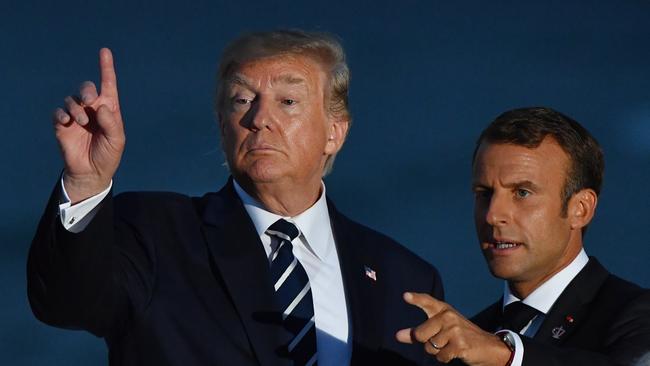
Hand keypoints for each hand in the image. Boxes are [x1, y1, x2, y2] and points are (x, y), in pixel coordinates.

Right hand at [53, 48, 124, 202]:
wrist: (91, 172)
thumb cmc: (108, 155)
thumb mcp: (116, 140)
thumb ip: (111, 123)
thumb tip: (100, 106)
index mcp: (109, 110)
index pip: (108, 85)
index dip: (106, 68)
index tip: (104, 51)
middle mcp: (92, 109)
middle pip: (87, 88)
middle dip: (87, 91)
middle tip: (89, 102)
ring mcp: (77, 116)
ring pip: (72, 100)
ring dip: (77, 108)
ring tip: (81, 122)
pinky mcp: (63, 125)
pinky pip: (59, 112)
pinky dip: (62, 114)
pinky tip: (68, 121)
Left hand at [396, 292, 510, 364]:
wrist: (488, 347)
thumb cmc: (460, 337)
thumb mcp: (439, 330)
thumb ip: (418, 332)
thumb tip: (397, 335)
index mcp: (444, 310)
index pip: (427, 302)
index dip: (416, 299)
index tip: (405, 296)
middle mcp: (448, 316)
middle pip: (420, 334)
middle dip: (426, 343)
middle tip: (442, 341)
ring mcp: (455, 330)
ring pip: (429, 348)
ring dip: (438, 352)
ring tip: (451, 346)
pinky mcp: (460, 344)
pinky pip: (440, 356)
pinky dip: (445, 359)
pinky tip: (456, 352)